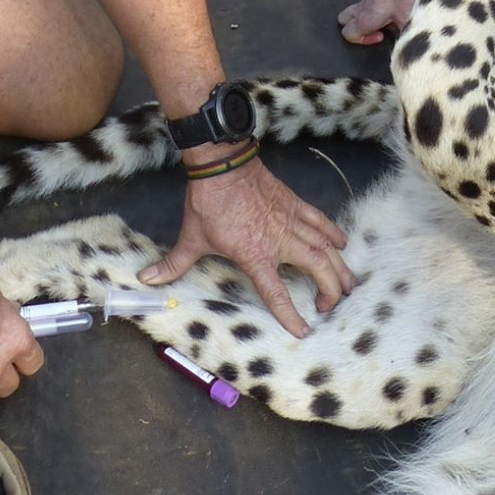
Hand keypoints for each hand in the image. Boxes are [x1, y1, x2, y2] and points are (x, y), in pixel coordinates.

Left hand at [139, 158, 353, 338]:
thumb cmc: (208, 203)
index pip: (277, 293)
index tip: (304, 330)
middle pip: (318, 270)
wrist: (223, 164)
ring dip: (339, 267)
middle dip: (330, 291)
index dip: (291, 315)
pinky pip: (322, 222)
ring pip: (326, 249)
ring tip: (348, 284)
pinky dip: (333, 234)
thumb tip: (146, 280)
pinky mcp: (296, 205)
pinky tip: (341, 244)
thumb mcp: (191, 238)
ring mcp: (292, 221)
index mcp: (255, 256)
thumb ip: (174, 264)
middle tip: (329, 305)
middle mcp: (280, 242)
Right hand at [338, 0, 417, 46]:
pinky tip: (393, 7)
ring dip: (368, 17)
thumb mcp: (407, 19)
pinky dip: (376, 8)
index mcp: (364, 19)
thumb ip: (404, 34)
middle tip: (376, 29)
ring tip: (387, 19)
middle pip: (343, 20)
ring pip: (356, 10)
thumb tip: (406, 42)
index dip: (362, 41)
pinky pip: (367, 1)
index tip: (380, 36)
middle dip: (356, 28)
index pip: (348, 34)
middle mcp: (361, 8)